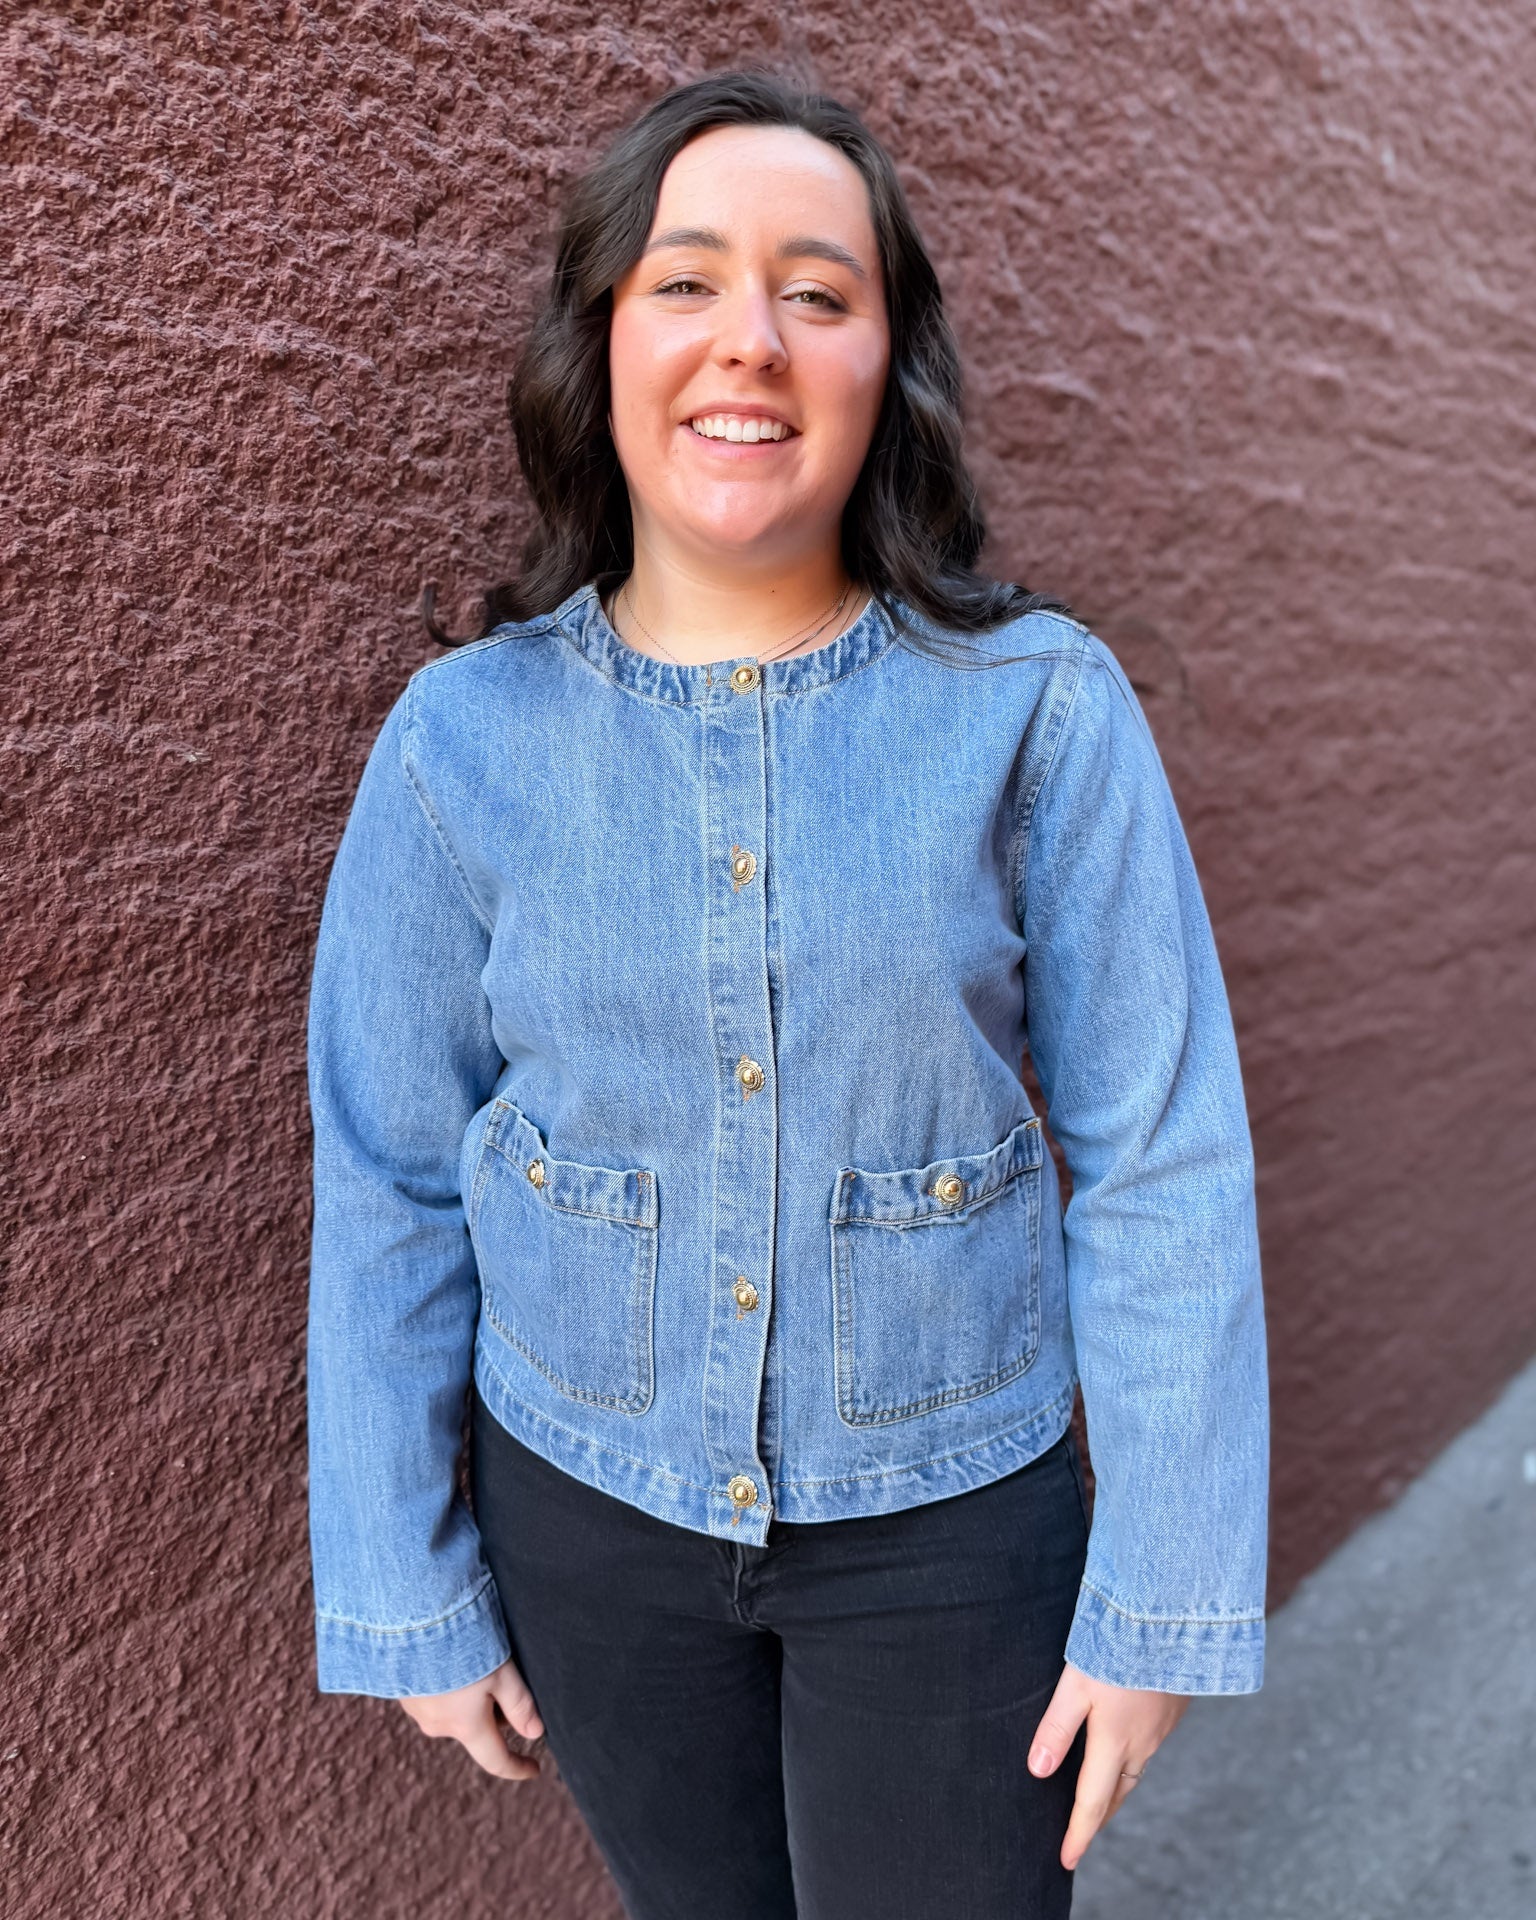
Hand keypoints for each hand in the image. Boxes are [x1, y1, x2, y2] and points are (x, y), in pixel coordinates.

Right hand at [397, 1657, 545, 1780]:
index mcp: (466, 1726)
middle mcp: (438, 1725)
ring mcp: (417, 1709)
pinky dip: (449, 1687)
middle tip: (506, 1675)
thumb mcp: (501, 1671)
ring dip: (470, 1698)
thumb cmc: (461, 1644)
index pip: (496, 1760)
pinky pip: (435, 1697)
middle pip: (477, 1729)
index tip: (534, 1768)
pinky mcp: (403, 1691)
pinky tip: (451, 1659)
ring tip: (476, 1661)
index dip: (517, 1767)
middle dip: (495, 1713)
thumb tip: (535, 1733)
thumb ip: (520, 1705)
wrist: (410, 1619)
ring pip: (456, 1712)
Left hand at [1028, 1660, 1188, 1868]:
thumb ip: (1057, 1727)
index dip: (1078, 1834)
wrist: (1173, 1619)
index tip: (1066, 1860)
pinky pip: (1149, 1747)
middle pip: (1117, 1793)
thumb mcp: (1076, 1684)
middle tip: (1081, 1833)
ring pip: (1135, 1770)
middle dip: (1098, 1816)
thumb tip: (1038, 1770)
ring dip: (1116, 1788)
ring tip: (1099, 1794)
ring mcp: (1161, 1728)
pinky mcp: (1172, 1709)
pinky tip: (1125, 1745)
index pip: (1092, 1802)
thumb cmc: (1119, 1647)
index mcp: (1114, 1742)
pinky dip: (1132, 1759)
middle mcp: (1142, 1744)